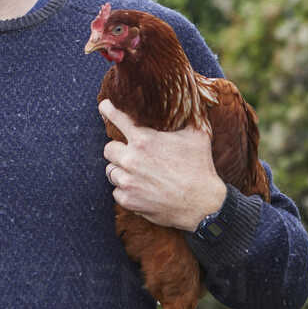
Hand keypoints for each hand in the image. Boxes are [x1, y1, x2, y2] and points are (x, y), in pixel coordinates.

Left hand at [99, 99, 225, 230]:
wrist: (203, 204)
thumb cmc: (200, 168)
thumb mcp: (197, 136)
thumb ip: (187, 118)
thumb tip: (189, 104)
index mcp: (145, 140)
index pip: (118, 119)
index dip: (108, 110)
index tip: (104, 106)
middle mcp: (131, 159)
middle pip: (108, 149)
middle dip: (118, 150)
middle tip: (131, 154)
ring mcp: (128, 181)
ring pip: (111, 171)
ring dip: (121, 171)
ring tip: (138, 174)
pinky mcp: (128, 200)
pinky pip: (116, 191)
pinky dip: (126, 190)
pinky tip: (141, 189)